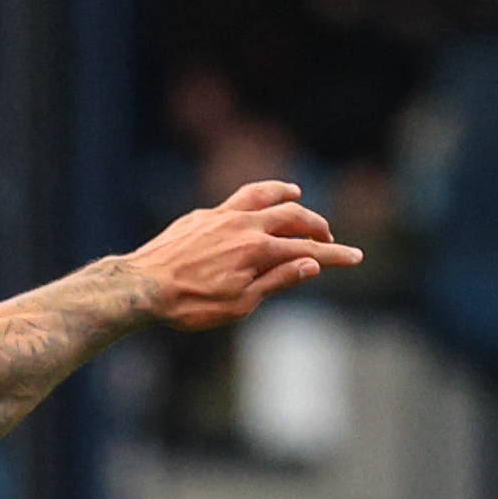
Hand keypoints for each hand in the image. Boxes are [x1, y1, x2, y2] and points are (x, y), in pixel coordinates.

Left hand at [124, 180, 364, 330]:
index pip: (307, 250)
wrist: (142, 286)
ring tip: (295, 195)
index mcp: (258, 249)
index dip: (335, 255)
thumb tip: (310, 264)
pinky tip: (248, 214)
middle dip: (315, 225)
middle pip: (292, 215)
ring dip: (283, 194)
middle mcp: (244, 225)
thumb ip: (278, 279)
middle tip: (326, 237)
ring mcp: (221, 215)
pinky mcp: (200, 216)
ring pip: (261, 194)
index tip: (355, 257)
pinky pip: (233, 203)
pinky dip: (251, 203)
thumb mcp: (241, 303)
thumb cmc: (190, 304)